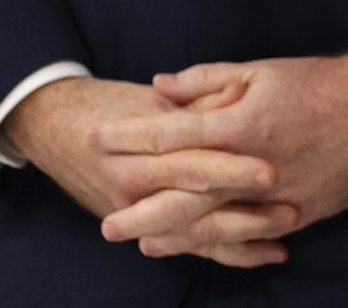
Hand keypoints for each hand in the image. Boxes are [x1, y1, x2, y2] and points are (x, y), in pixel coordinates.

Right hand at [2, 75, 274, 234]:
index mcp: (139, 152)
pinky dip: (230, 253)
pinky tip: (269, 253)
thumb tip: (239, 93)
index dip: (229, 169)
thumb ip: (197, 99)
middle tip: (289, 213)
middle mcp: (136, 191)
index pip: (190, 163)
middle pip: (196, 208)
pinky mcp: (147, 229)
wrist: (58, 129)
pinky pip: (191, 247)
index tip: (269, 171)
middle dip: (243, 215)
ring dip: (243, 239)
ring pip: (194, 237)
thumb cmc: (113, 106)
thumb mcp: (153, 98)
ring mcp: (139, 215)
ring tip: (286, 236)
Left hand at [94, 42, 347, 263]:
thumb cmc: (319, 82)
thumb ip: (207, 80)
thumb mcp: (261, 70)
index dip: (126, 137)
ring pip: (209, 222)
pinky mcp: (296, 213)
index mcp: (236, 124)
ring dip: (171, 233)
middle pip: (179, 193)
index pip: (167, 134)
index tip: (95, 139)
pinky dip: (218, 245)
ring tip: (139, 239)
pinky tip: (197, 246)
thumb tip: (160, 86)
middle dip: (138, 207)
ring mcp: (272, 195)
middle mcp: (248, 165)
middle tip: (105, 221)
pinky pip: (248, 236)